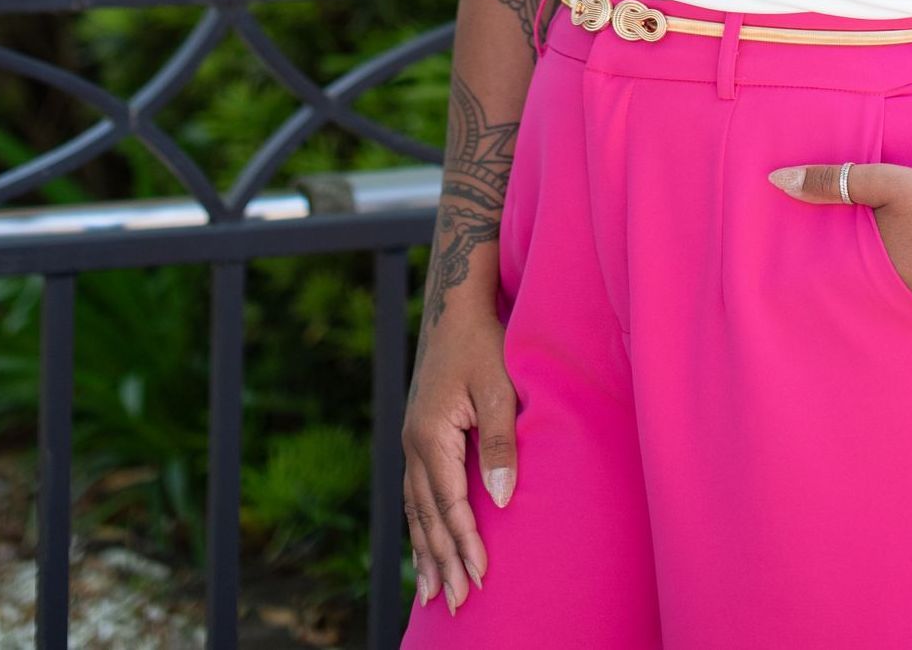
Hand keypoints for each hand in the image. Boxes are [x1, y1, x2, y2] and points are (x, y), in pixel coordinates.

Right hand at [401, 306, 518, 613]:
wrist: (455, 306)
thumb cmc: (484, 342)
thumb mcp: (499, 388)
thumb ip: (500, 443)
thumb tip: (500, 500)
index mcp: (430, 435)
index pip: (449, 504)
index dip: (465, 543)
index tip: (481, 578)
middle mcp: (413, 444)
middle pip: (426, 516)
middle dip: (442, 561)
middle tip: (457, 604)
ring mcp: (411, 441)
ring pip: (415, 509)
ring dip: (426, 551)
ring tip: (433, 593)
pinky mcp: (418, 436)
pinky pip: (415, 493)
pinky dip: (420, 524)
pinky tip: (426, 545)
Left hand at [768, 162, 911, 318]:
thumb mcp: (883, 183)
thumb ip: (831, 181)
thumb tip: (774, 179)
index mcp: (874, 279)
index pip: (831, 296)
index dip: (814, 297)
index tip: (793, 297)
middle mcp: (898, 305)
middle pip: (863, 304)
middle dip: (848, 299)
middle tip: (828, 295)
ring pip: (893, 308)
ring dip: (883, 299)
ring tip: (870, 290)